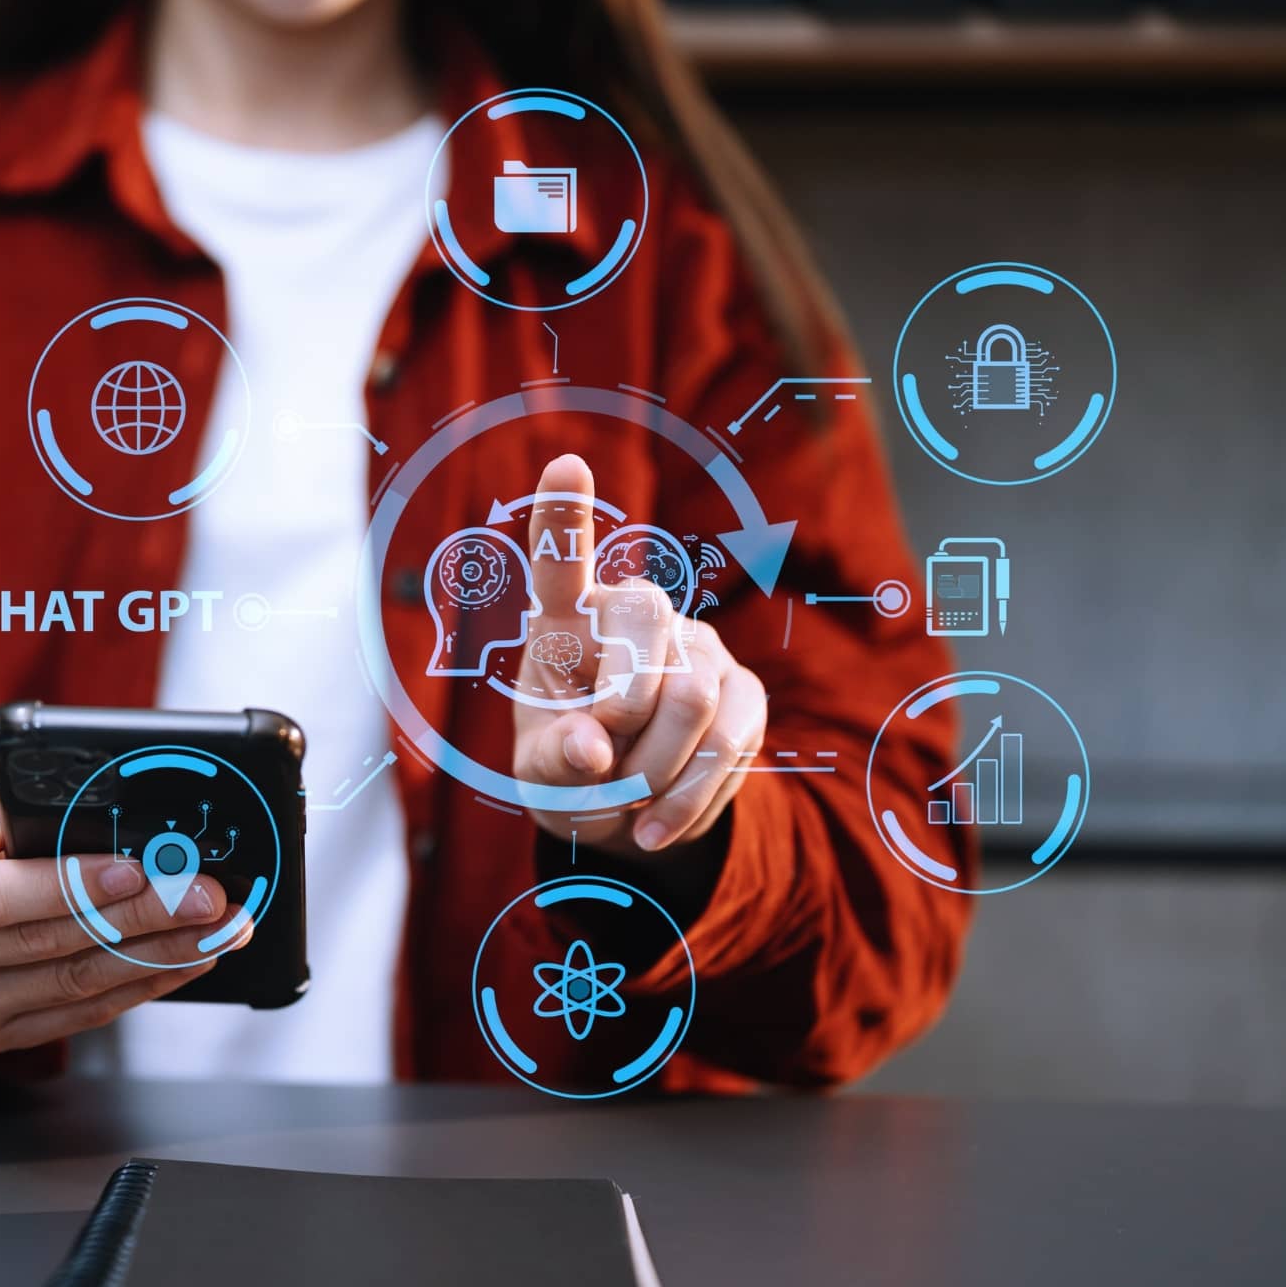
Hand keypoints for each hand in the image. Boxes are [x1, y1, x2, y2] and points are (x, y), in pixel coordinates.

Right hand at [0, 752, 244, 1053]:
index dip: (69, 885)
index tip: (134, 870)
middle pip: (49, 943)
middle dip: (141, 916)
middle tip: (203, 895)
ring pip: (75, 983)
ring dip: (158, 955)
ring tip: (214, 927)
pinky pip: (82, 1013)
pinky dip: (143, 985)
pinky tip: (185, 959)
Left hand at [511, 454, 767, 857]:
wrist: (625, 816)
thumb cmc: (569, 775)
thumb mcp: (541, 776)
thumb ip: (556, 760)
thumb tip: (593, 749)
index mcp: (566, 623)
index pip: (563, 562)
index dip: (564, 517)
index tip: (565, 464)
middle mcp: (636, 617)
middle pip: (648, 627)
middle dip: (624, 715)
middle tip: (603, 767)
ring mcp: (698, 647)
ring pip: (695, 696)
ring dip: (656, 771)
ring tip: (629, 802)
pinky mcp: (744, 691)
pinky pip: (734, 739)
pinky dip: (691, 796)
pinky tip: (658, 823)